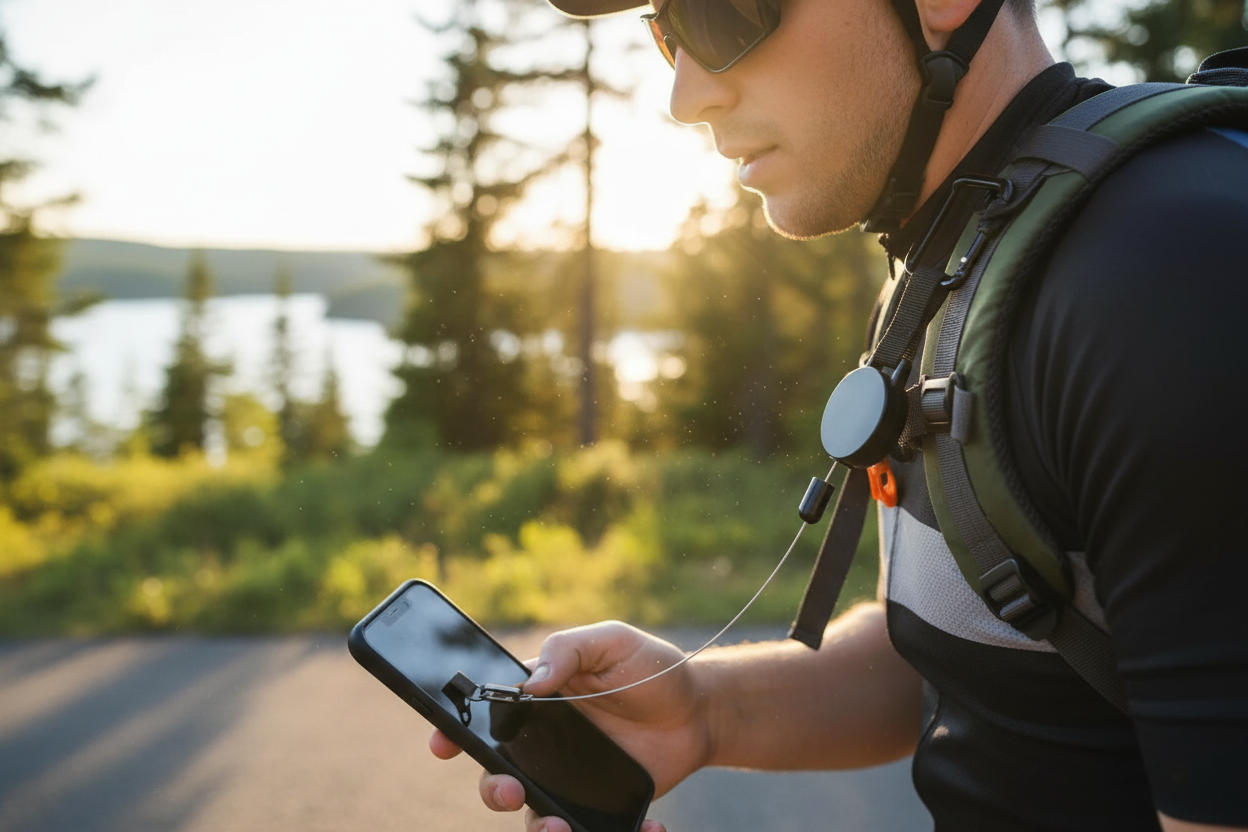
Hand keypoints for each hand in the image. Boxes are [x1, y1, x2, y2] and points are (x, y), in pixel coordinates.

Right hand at [430, 621, 715, 830]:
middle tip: (511, 790)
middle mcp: (543, 743)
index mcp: (535, 701)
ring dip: (538, 825)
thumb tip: (530, 683)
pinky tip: (646, 827)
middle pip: (498, 773)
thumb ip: (569, 649)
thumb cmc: (650, 667)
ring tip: (558, 826)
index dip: (454, 731)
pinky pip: (585, 828)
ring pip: (534, 811)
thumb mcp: (611, 641)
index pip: (483, 716)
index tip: (442, 743)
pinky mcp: (598, 802)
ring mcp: (568, 776)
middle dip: (493, 788)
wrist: (700, 708)